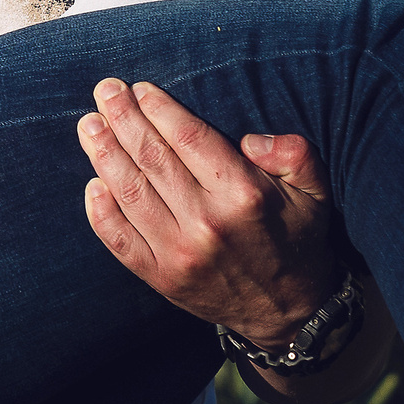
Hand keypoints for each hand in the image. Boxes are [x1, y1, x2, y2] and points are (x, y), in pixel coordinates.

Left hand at [76, 77, 335, 350]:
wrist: (289, 314)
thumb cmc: (298, 241)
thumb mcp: (315, 194)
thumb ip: (294, 154)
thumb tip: (249, 139)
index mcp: (244, 194)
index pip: (188, 137)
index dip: (159, 109)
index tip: (140, 89)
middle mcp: (207, 222)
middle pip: (151, 158)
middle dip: (123, 119)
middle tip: (105, 92)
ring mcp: (179, 253)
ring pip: (129, 192)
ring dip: (103, 154)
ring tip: (88, 125)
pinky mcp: (161, 278)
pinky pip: (119, 239)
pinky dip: (100, 211)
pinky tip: (92, 183)